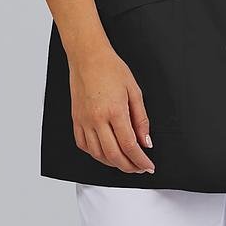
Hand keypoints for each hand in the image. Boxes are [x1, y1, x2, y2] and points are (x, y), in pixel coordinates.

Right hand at [68, 44, 156, 173]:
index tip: (148, 166)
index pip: (130, 145)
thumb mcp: (134, 90)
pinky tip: (105, 153)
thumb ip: (141, 119)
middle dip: (129, 166)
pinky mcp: (76, 120)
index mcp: (115, 111)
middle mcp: (97, 119)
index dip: (141, 160)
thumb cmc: (111, 69)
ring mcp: (84, 121)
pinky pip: (84, 146)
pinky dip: (96, 154)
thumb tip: (146, 141)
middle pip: (114, 155)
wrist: (88, 57)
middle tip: (139, 168)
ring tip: (125, 162)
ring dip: (113, 163)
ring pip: (98, 154)